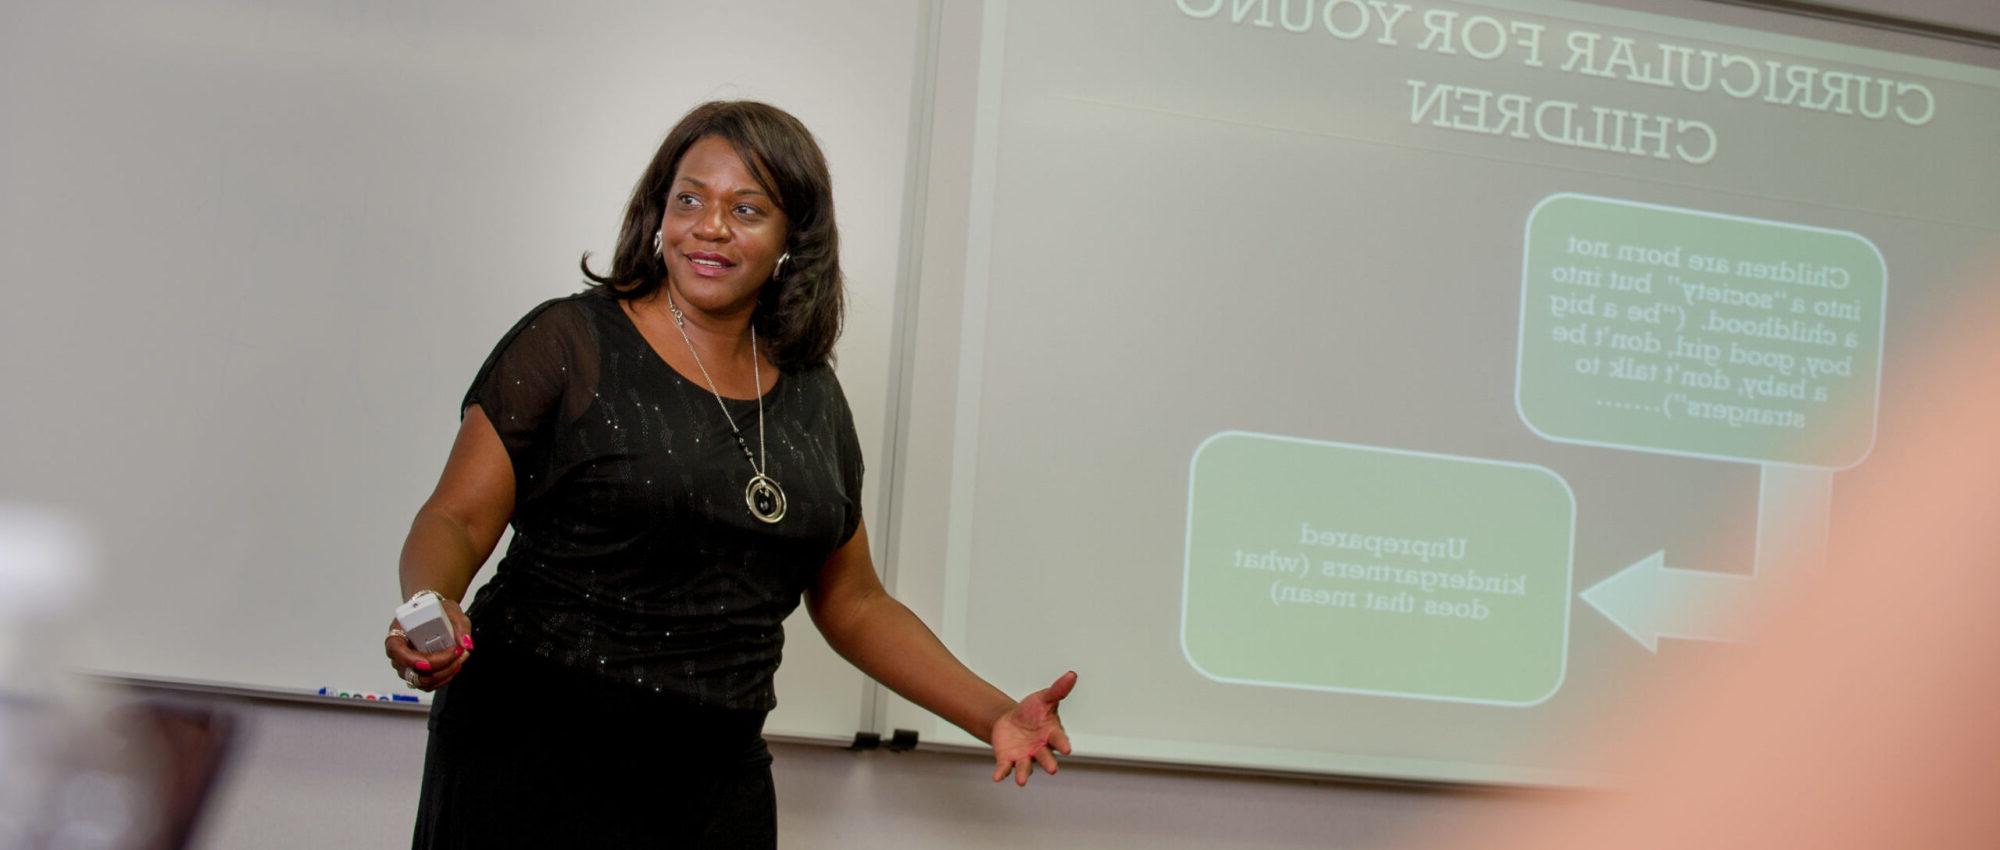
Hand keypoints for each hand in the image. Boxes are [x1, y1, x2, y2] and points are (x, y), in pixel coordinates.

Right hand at [383, 596, 472, 691]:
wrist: (433, 616)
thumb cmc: (435, 612)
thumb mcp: (449, 610)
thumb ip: (460, 625)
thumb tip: (466, 644)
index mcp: (396, 637)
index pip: (398, 652)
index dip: (412, 660)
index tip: (429, 661)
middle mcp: (399, 657)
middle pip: (414, 673)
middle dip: (440, 666)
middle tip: (458, 651)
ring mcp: (408, 668)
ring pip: (424, 682)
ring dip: (446, 672)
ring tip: (461, 656)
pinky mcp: (420, 675)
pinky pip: (431, 684)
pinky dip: (446, 676)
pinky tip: (457, 664)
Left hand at [990, 671, 1076, 785]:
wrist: (1011, 721)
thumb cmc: (1033, 712)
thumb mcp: (1043, 698)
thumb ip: (1058, 690)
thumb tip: (1072, 674)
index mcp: (1051, 734)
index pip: (1059, 739)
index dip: (1063, 744)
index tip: (1067, 749)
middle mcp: (1040, 749)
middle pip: (1046, 757)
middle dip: (1049, 763)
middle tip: (1053, 770)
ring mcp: (1025, 756)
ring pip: (1026, 767)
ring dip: (1024, 774)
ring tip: (1021, 781)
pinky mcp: (1008, 759)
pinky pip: (1006, 768)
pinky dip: (1002, 773)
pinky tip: (997, 777)